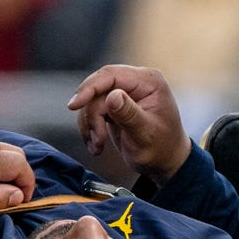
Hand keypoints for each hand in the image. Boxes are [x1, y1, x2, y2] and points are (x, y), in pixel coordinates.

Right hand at [67, 64, 190, 180]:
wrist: (165, 163)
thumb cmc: (161, 149)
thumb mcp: (145, 134)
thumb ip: (129, 114)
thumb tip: (112, 96)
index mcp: (148, 81)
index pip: (111, 75)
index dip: (90, 88)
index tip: (73, 106)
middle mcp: (136, 81)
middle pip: (98, 88)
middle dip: (92, 115)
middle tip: (97, 140)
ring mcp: (125, 92)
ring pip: (91, 101)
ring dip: (90, 125)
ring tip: (98, 147)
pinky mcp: (115, 104)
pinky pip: (92, 110)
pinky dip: (90, 128)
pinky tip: (96, 145)